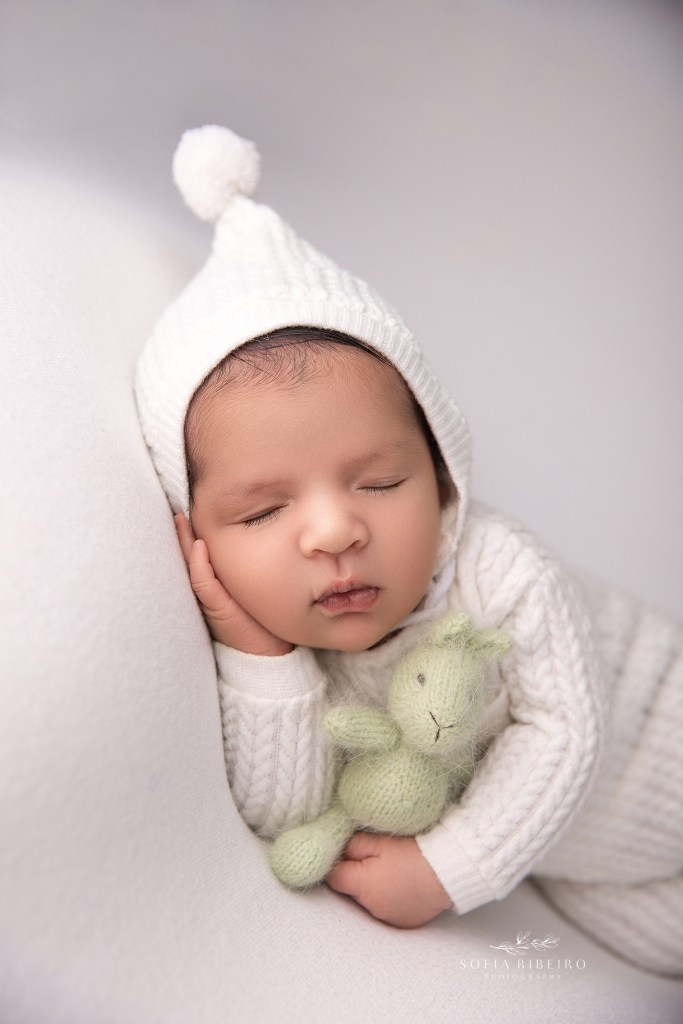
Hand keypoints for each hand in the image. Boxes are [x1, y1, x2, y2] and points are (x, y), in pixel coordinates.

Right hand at [174, 513, 292, 655]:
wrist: (267, 652)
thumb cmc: (257, 617)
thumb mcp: (245, 586)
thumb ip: (239, 565)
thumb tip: (244, 534)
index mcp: (208, 584)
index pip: (193, 553)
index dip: (186, 532)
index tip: (183, 509)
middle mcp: (203, 591)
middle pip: (184, 556)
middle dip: (178, 533)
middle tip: (174, 507)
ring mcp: (207, 600)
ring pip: (188, 567)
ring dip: (183, 543)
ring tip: (179, 519)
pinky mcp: (218, 610)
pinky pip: (204, 584)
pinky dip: (199, 566)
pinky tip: (199, 547)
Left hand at [326, 834, 452, 927]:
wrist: (448, 871)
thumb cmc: (414, 853)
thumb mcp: (380, 841)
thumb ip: (354, 846)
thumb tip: (340, 850)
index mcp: (362, 887)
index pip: (334, 879)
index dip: (336, 864)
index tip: (344, 853)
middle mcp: (371, 909)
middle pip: (351, 892)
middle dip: (355, 876)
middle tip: (370, 858)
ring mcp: (388, 919)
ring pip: (368, 902)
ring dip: (372, 889)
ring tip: (389, 870)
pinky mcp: (404, 923)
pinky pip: (387, 910)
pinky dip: (389, 899)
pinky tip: (401, 884)